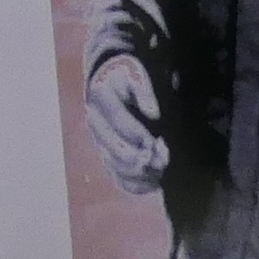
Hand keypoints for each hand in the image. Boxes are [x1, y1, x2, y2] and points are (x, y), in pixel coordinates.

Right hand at [83, 44, 168, 192]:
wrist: (107, 81)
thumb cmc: (126, 76)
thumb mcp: (135, 73)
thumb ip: (145, 91)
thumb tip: (153, 114)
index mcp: (100, 99)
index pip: (119, 122)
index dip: (139, 135)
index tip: (158, 141)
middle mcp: (95, 124)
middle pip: (116, 151)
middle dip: (142, 159)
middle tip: (163, 160)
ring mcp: (100, 142)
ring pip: (117, 168)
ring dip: (142, 174)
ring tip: (162, 170)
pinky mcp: (107, 156)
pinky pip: (119, 178)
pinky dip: (138, 185)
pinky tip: (155, 183)